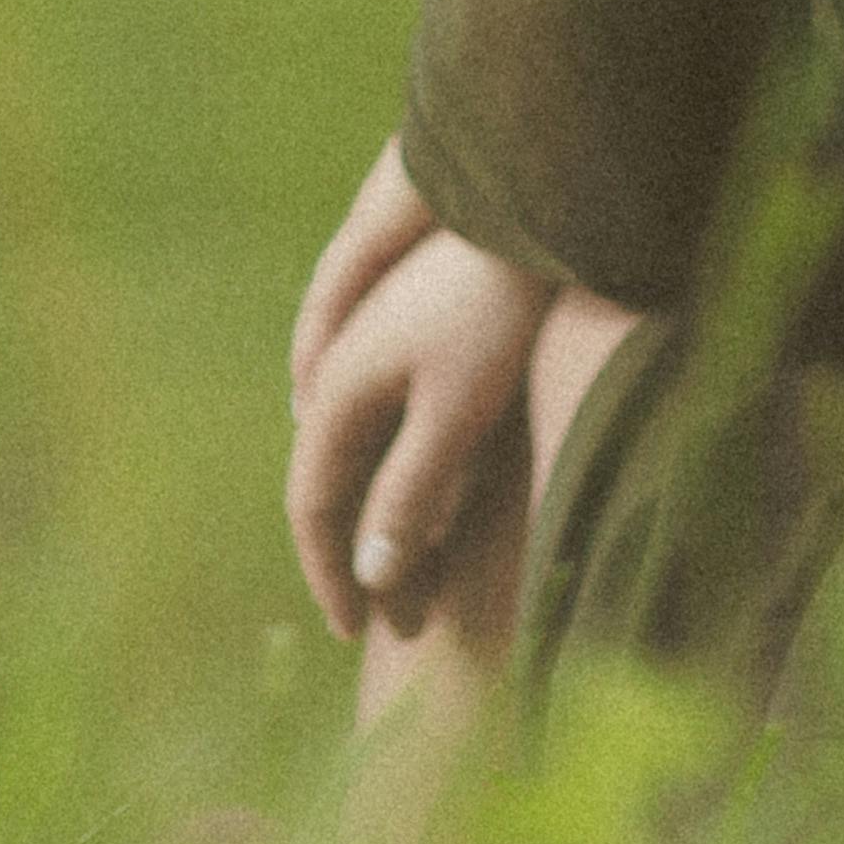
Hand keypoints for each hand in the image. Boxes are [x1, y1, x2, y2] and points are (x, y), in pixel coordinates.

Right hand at [286, 141, 552, 644]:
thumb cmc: (495, 312)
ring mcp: (374, 356)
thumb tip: (372, 575)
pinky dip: (412, 484)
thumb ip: (411, 493)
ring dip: (389, 525)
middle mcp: (341, 374)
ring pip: (366, 462)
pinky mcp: (415, 344)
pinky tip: (448, 511)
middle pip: (335, 487)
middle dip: (361, 560)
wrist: (530, 208)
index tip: (358, 635)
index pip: (313, 504)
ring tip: (424, 585)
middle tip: (395, 625)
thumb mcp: (456, 413)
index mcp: (338, 391)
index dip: (331, 575)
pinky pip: (393, 434)